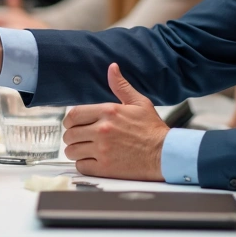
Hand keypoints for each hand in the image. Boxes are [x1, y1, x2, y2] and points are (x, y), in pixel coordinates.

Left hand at [63, 63, 167, 181]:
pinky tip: (92, 161)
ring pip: (72, 151)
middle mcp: (102, 130)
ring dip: (75, 151)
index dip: (69, 121)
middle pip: (70, 134)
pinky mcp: (105, 168)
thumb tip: (112, 67)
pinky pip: (81, 166)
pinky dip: (83, 164)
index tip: (73, 125)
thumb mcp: (139, 102)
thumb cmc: (152, 129)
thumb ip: (121, 86)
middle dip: (72, 136)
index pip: (74, 115)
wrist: (166, 154)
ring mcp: (102, 150)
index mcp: (108, 111)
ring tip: (85, 150)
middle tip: (80, 139)